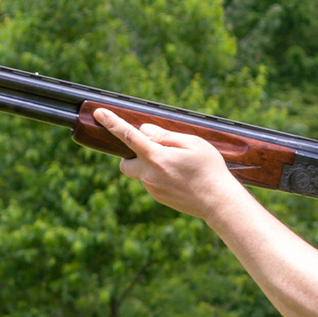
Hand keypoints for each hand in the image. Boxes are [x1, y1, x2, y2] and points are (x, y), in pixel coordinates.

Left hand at [92, 107, 247, 220]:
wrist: (218, 202)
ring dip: (150, 166)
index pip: (128, 136)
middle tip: (154, 151)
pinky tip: (180, 178)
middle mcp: (150, 174)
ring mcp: (153, 189)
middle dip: (131, 155)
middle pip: (125, 162)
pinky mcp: (159, 198)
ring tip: (177, 166)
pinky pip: (152, 183)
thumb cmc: (210, 169)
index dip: (112, 123)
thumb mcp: (193, 144)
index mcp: (157, 157)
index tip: (99, 113)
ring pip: (141, 173)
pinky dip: (159, 177)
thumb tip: (144, 131)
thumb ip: (165, 136)